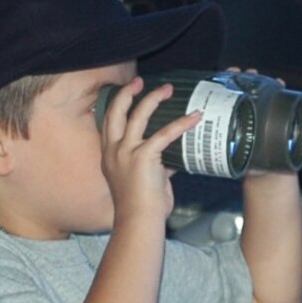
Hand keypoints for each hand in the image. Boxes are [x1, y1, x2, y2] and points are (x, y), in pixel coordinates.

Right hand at [97, 76, 198, 225]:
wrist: (138, 221)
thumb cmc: (141, 207)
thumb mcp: (142, 179)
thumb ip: (153, 164)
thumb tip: (171, 157)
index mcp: (108, 155)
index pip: (107, 123)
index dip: (116, 105)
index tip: (127, 92)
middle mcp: (113, 151)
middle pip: (115, 112)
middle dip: (126, 93)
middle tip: (139, 81)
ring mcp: (125, 153)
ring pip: (137, 116)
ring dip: (153, 99)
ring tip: (168, 89)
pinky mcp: (142, 157)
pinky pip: (164, 134)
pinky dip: (181, 124)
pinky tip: (194, 117)